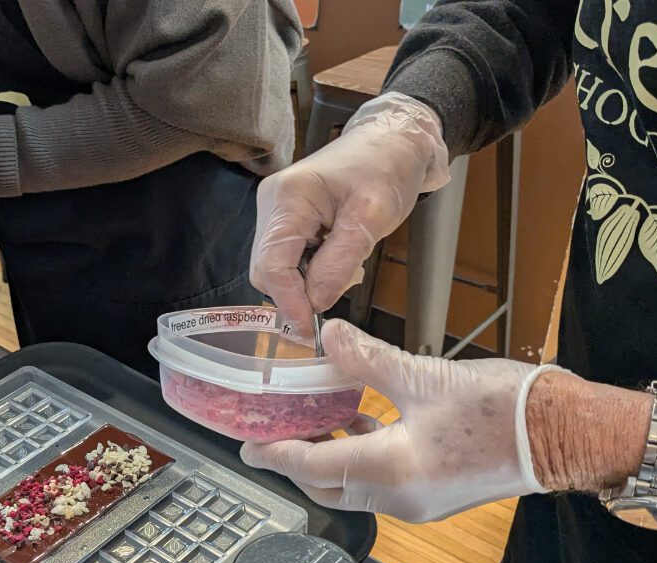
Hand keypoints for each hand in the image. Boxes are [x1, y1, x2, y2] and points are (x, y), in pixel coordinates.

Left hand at [241, 319, 548, 521]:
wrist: (565, 435)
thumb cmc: (503, 408)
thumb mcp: (425, 376)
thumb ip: (368, 359)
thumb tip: (327, 335)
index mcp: (391, 470)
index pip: (312, 467)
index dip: (275, 453)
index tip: (247, 444)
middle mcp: (398, 499)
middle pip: (326, 486)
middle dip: (295, 461)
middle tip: (272, 430)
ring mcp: (417, 504)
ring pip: (350, 489)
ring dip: (326, 461)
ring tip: (309, 422)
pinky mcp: (432, 498)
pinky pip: (377, 486)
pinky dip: (356, 461)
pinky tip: (356, 426)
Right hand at [250, 93, 451, 331]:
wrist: (391, 140)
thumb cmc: (386, 169)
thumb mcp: (372, 217)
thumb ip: (340, 262)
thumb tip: (315, 302)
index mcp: (289, 197)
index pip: (272, 264)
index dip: (288, 301)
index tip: (310, 328)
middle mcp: (271, 203)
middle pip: (266, 269)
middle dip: (295, 293)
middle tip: (332, 301)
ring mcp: (274, 210)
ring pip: (274, 266)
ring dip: (303, 282)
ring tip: (340, 272)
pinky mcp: (284, 216)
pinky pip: (285, 256)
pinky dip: (306, 270)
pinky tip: (332, 261)